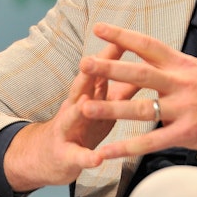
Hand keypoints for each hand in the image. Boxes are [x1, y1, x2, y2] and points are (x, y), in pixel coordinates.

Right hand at [4, 39, 135, 191]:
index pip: (100, 69)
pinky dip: (87, 157)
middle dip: (89, 73)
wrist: (49, 156)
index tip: (124, 37)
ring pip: (72, 117)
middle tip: (95, 59)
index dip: (110, 53)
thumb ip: (121, 89)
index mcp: (87, 93)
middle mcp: (75, 106)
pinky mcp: (66, 156)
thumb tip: (147, 68)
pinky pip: (77, 157)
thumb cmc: (83, 125)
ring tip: (85, 104)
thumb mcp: (102, 105)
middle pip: (83, 86)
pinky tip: (98, 159)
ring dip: (79, 110)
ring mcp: (67, 130)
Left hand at [79, 22, 196, 159]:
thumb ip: (175, 70)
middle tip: (83, 63)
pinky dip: (127, 148)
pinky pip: (152, 142)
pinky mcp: (188, 133)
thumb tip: (152, 65)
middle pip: (138, 73)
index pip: (148, 45)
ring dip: (109, 109)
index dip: (122, 36)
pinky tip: (107, 152)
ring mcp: (185, 109)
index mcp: (183, 64)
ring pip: (140, 109)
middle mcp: (181, 83)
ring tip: (83, 108)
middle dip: (108, 69)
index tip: (99, 28)